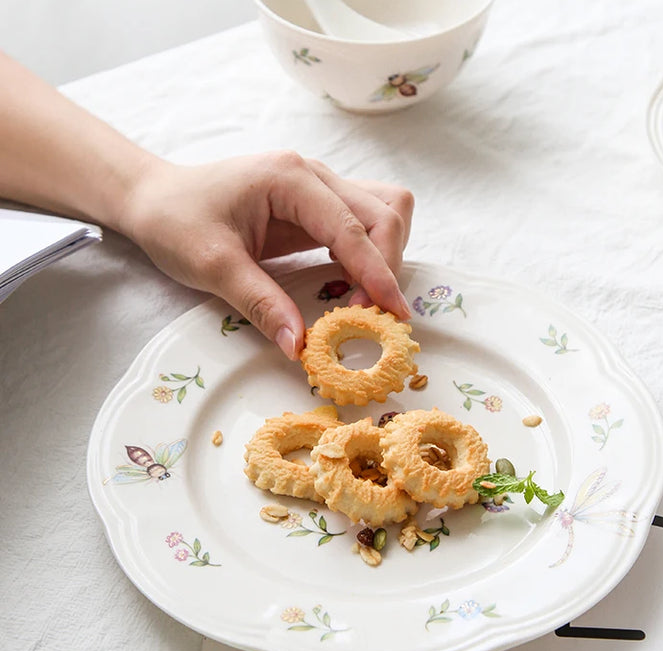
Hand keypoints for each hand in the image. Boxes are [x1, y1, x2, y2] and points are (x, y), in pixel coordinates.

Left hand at [121, 151, 413, 358]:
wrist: (154, 199)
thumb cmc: (175, 221)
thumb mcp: (213, 266)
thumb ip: (261, 304)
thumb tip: (301, 346)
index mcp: (290, 179)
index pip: (353, 227)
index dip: (378, 273)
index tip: (392, 313)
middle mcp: (313, 176)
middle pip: (385, 212)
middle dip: (388, 265)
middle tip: (369, 313)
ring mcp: (317, 188)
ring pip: (383, 213)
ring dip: (385, 256)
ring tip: (362, 298)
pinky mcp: (315, 207)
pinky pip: (363, 226)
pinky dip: (369, 256)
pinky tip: (349, 284)